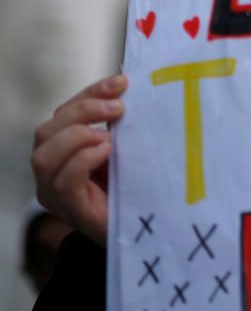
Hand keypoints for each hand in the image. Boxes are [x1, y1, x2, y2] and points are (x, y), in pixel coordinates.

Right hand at [31, 75, 127, 245]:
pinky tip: (107, 152)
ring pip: (44, 153)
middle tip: (119, 108)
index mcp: (65, 150)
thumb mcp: (127, 149)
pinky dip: (82, 159)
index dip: (90, 93)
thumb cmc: (135, 186)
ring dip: (79, 135)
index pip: (64, 112)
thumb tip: (130, 90)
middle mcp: (52, 171)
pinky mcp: (70, 209)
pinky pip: (62, 180)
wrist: (146, 228)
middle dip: (83, 110)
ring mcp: (55, 192)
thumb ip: (120, 126)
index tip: (122, 82)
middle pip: (48, 129)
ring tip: (111, 136)